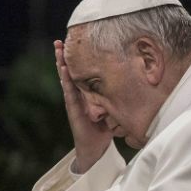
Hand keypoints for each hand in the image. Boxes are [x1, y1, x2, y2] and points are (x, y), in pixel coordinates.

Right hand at [54, 40, 112, 172]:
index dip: (76, 60)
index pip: (79, 74)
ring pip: (66, 79)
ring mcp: (74, 102)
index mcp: (86, 95)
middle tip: (59, 41)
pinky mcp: (74, 110)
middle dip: (64, 57)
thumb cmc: (104, 130)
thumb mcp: (112, 110)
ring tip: (57, 50)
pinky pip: (69, 93)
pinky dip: (66, 81)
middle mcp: (78, 96)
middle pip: (69, 73)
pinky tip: (63, 70)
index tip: (74, 45)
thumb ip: (116, 98)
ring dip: (61, 64)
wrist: (95, 149)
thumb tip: (133, 85)